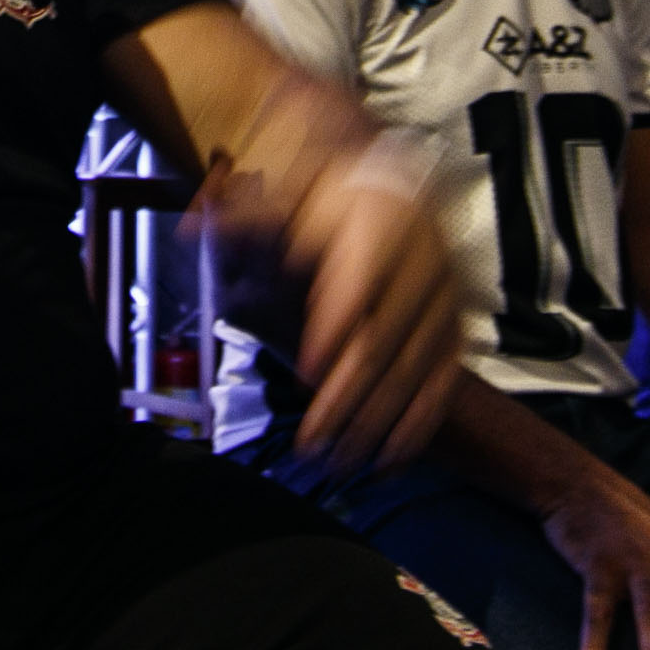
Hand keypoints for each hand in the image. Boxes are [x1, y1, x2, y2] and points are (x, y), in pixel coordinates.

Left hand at [193, 129, 465, 472]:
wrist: (396, 186)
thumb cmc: (333, 201)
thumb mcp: (293, 197)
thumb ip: (248, 220)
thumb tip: (194, 227)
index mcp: (379, 225)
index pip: (357, 284)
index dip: (335, 330)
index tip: (307, 374)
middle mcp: (421, 263)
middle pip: (383, 341)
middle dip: (347, 399)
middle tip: (311, 444)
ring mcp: (444, 300)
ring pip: (414, 371)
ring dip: (377, 423)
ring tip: (338, 463)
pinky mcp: (454, 329)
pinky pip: (442, 383)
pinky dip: (417, 425)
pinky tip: (386, 461)